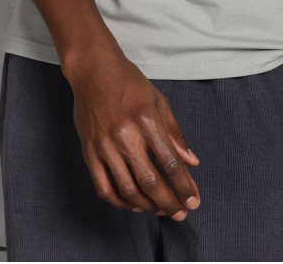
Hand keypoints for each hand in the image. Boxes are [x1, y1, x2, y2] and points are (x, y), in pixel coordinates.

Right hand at [63, 45, 200, 218]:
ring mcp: (104, 145)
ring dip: (147, 206)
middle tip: (181, 213)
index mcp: (146, 119)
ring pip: (127, 189)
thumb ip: (175, 133)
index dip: (184, 185)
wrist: (92, 70)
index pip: (170, 162)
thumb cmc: (128, 82)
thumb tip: (192, 162)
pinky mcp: (89, 151)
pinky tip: (133, 204)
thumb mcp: (158, 100)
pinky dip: (120, 201)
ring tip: (160, 211)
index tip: (194, 200)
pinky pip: (104, 187)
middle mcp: (125, 134)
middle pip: (150, 181)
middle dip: (169, 202)